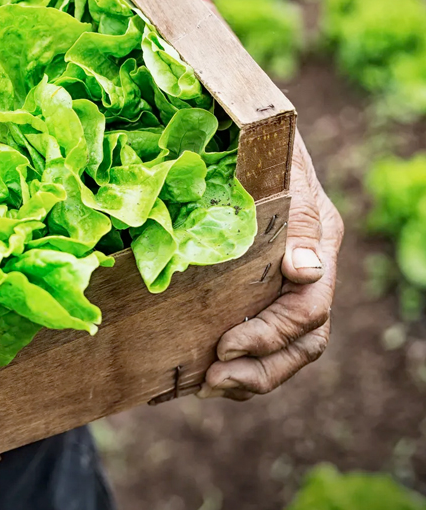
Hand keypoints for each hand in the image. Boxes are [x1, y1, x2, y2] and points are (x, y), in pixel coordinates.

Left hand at [199, 133, 341, 399]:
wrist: (240, 123)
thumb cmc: (260, 140)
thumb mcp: (278, 167)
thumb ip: (293, 217)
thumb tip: (305, 270)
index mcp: (317, 240)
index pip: (310, 308)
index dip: (271, 334)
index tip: (225, 345)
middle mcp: (306, 269)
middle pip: (302, 342)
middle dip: (259, 369)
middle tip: (212, 380)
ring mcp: (283, 281)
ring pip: (285, 350)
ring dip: (247, 376)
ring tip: (205, 386)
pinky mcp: (255, 286)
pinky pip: (256, 340)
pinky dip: (231, 364)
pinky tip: (193, 377)